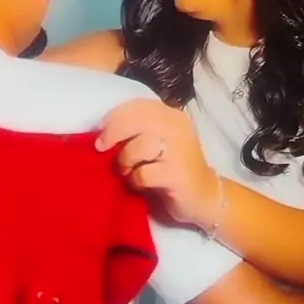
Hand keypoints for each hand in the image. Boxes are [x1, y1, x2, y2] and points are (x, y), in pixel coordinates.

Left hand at [97, 98, 218, 228]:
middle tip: (100, 147)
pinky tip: (140, 184)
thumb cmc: (173, 169)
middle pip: (137, 120)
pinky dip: (136, 180)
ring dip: (125, 160)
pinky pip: (144, 173)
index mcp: (172, 116)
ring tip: (126, 170)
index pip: (139, 106)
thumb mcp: (157, 142)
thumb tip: (102, 130)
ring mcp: (180, 150)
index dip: (114, 116)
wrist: (204, 197)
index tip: (99, 130)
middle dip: (113, 133)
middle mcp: (178, 128)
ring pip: (140, 145)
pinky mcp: (177, 175)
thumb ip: (137, 131)